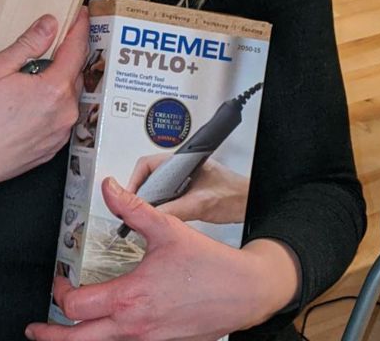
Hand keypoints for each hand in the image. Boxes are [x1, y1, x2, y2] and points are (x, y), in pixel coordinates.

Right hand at [0, 8, 88, 213]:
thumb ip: (28, 44)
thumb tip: (50, 24)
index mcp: (54, 90)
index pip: (77, 50)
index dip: (80, 28)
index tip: (81, 14)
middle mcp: (64, 114)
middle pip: (75, 74)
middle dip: (67, 56)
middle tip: (52, 42)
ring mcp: (59, 135)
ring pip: (68, 98)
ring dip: (58, 82)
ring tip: (32, 76)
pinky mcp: (50, 150)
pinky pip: (59, 119)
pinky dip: (52, 105)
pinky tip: (28, 103)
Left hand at [25, 178, 300, 340]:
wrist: (244, 292)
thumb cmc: (209, 265)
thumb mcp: (166, 229)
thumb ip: (132, 208)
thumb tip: (108, 188)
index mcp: (131, 298)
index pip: (78, 305)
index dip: (61, 293)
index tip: (60, 280)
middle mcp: (135, 326)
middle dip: (52, 336)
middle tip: (36, 330)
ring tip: (62, 334)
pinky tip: (104, 329)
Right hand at [127, 156, 248, 223]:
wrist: (250, 202)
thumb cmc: (234, 195)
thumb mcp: (201, 203)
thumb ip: (176, 209)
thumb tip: (153, 216)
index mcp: (181, 161)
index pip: (146, 165)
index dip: (134, 181)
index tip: (129, 198)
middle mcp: (180, 167)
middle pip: (148, 177)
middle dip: (140, 193)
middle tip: (134, 210)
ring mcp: (183, 179)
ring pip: (156, 188)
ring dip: (150, 201)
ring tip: (146, 215)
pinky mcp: (186, 190)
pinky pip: (165, 197)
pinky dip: (159, 207)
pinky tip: (161, 218)